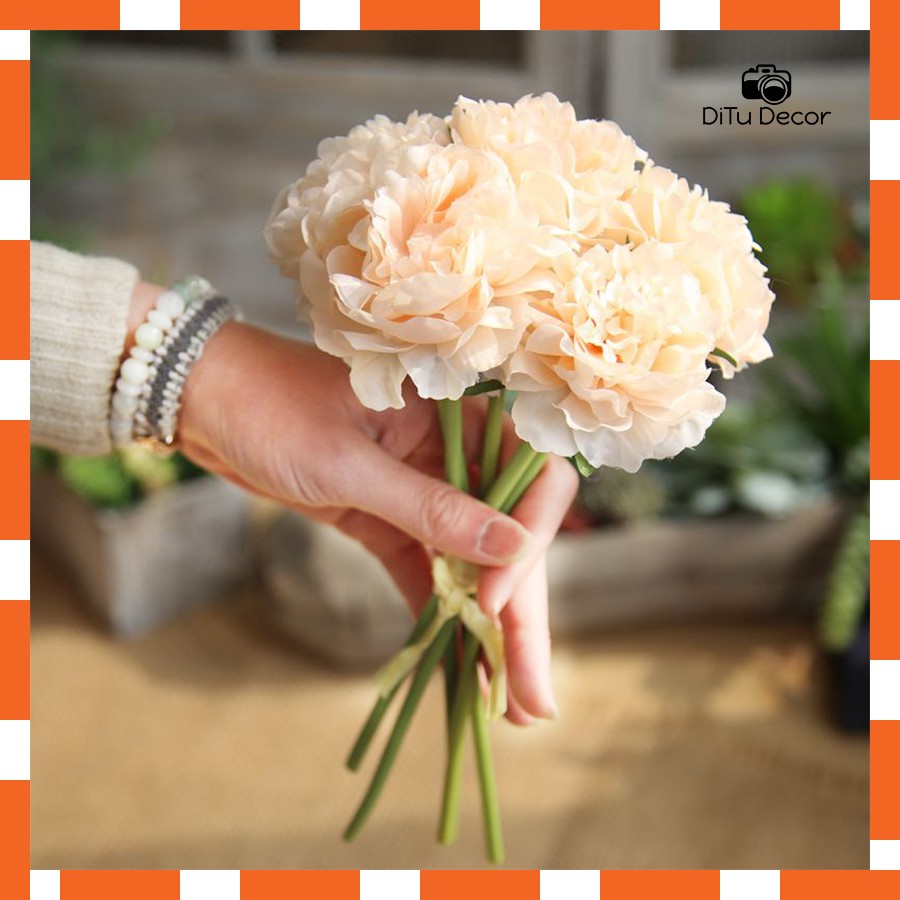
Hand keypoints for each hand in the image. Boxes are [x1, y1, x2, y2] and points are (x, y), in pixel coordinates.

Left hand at [167, 314, 575, 722]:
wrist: (204, 400)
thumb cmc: (270, 406)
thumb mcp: (349, 462)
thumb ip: (429, 508)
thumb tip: (512, 546)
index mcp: (458, 413)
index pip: (532, 477)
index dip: (527, 542)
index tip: (495, 600)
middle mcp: (453, 452)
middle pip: (507, 537)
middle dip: (520, 616)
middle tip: (532, 698)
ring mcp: (421, 489)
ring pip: (471, 564)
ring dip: (486, 630)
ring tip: (503, 703)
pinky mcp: (387, 519)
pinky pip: (426, 570)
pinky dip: (439, 616)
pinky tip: (457, 666)